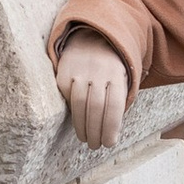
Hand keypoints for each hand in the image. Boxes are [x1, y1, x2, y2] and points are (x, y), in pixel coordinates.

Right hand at [55, 30, 129, 150]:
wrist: (90, 38)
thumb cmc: (109, 68)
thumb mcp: (121, 78)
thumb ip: (117, 101)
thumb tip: (111, 132)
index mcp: (116, 74)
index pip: (114, 105)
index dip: (111, 127)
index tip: (109, 143)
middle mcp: (97, 71)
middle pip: (95, 108)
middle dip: (96, 131)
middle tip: (96, 146)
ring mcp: (78, 71)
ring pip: (79, 105)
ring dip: (82, 127)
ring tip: (86, 139)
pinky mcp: (63, 73)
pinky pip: (67, 98)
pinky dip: (72, 113)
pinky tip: (77, 121)